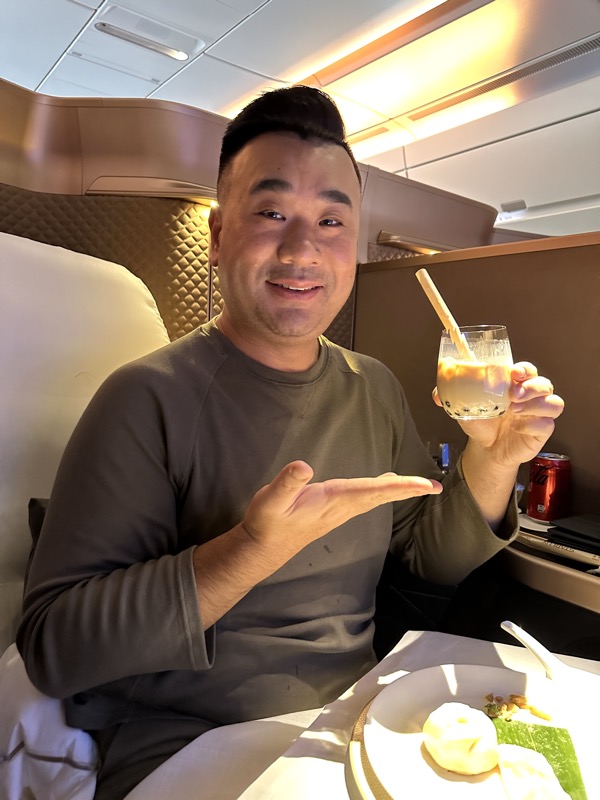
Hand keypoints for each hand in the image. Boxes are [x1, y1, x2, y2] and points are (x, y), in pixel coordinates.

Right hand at [241, 461, 442, 557]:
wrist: (262, 548)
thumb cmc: (266, 523)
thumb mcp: (270, 501)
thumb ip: (286, 483)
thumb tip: (303, 466)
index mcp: (333, 500)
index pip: (373, 491)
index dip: (400, 486)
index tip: (424, 485)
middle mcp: (342, 507)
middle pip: (381, 496)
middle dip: (408, 490)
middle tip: (435, 486)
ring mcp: (340, 511)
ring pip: (375, 498)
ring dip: (398, 491)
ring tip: (419, 485)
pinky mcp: (334, 511)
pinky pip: (366, 499)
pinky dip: (382, 491)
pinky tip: (385, 485)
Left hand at [434, 362, 564, 467]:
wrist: (486, 448)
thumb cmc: (481, 421)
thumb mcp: (464, 407)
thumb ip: (451, 396)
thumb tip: (437, 394)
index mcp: (514, 384)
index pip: (527, 370)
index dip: (524, 369)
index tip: (513, 372)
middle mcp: (530, 397)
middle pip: (545, 383)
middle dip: (532, 386)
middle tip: (514, 393)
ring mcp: (539, 414)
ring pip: (554, 402)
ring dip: (536, 404)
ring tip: (514, 410)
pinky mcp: (542, 431)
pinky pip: (547, 424)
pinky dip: (533, 424)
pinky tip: (518, 428)